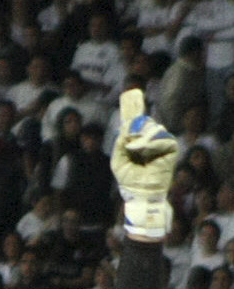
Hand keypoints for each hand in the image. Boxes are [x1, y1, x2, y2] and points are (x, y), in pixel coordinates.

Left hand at [111, 87, 177, 241]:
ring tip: (134, 148)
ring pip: (153, 128)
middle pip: (145, 121)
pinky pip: (162, 138)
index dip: (133, 109)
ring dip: (141, 137)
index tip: (131, 94)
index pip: (136, 122)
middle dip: (137, 120)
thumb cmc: (129, 180)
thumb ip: (121, 144)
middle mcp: (149, 140)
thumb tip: (125, 129)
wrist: (141, 194)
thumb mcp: (119, 160)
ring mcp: (161, 144)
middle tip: (128, 126)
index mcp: (137, 142)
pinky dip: (151, 143)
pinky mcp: (171, 149)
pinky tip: (144, 149)